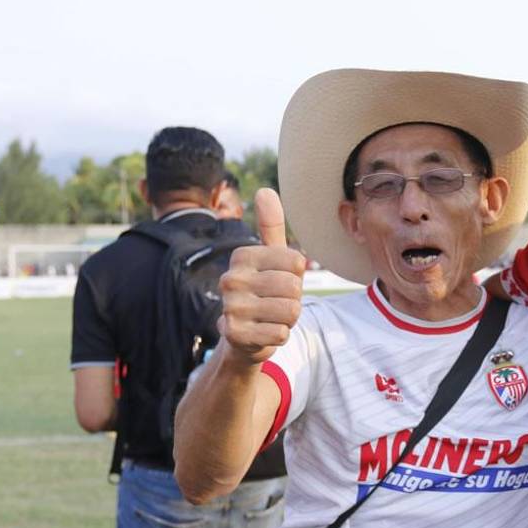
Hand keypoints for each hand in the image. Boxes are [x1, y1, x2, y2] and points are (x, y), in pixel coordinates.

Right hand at [217, 188, 306, 364]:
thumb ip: (271, 226)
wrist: (243, 337)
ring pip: (290, 311)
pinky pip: (281, 333)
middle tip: (276, 303)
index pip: (297, 261)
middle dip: (294, 299)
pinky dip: (279, 335)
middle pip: (294, 287)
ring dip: (288, 318)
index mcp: (242, 256)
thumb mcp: (270, 258)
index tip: (280, 281)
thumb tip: (266, 190)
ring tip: (271, 317)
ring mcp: (230, 307)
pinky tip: (264, 333)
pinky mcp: (234, 334)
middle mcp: (231, 278)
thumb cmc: (264, 292)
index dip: (297, 276)